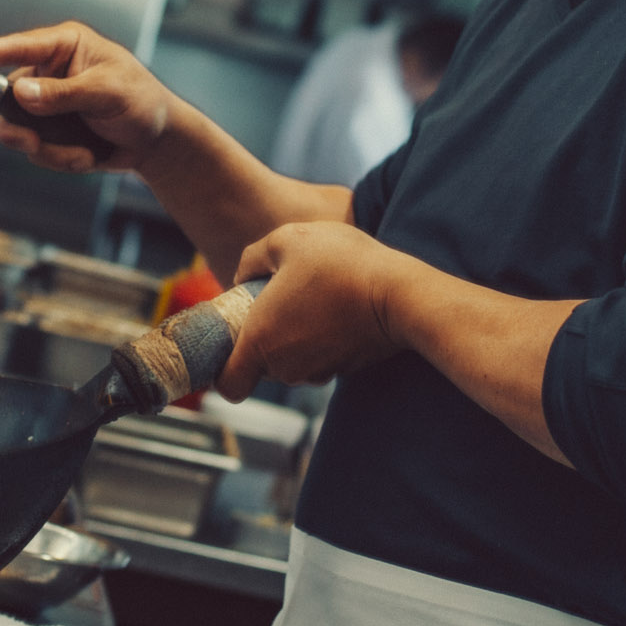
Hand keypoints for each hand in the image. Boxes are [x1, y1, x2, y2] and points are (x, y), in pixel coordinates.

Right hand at [0, 22, 174, 172]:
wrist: (156, 142)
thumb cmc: (142, 102)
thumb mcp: (108, 93)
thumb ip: (64, 93)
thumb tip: (21, 92)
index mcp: (65, 47)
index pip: (20, 46)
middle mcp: (49, 72)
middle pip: (6, 96)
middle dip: (19, 126)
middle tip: (31, 141)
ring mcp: (46, 103)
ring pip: (18, 129)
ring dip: (48, 148)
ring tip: (81, 153)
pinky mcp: (49, 130)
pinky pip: (36, 149)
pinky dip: (60, 158)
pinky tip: (86, 156)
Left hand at [215, 221, 414, 400]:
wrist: (401, 293)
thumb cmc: (340, 264)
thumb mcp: (287, 240)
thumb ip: (253, 257)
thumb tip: (242, 276)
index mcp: (261, 342)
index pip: (229, 385)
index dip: (223, 371)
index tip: (232, 343)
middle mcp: (286, 367)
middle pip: (260, 366)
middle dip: (263, 338)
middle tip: (278, 299)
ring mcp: (318, 372)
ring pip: (291, 362)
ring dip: (293, 336)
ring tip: (312, 297)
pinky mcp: (345, 369)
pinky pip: (319, 358)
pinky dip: (320, 339)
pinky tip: (335, 307)